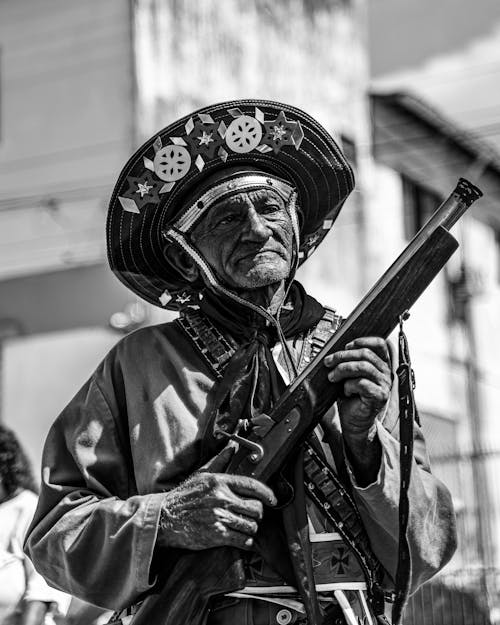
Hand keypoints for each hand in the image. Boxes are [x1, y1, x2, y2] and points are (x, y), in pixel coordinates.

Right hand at [158, 446, 276, 550]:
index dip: (268, 494)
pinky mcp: (217, 535)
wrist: (164, 518)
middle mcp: (222, 498)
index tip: (273, 500)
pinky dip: (246, 541)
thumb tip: (232, 448)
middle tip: (252, 516)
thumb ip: (219, 462)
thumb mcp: (200, 475)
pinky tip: (241, 539)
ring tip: (245, 527)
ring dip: (251, 528)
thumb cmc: (183, 496)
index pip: (253, 485)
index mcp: (220, 481)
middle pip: (256, 508)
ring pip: (252, 525)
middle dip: (257, 513)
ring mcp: (220, 517)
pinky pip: (243, 540)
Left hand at [324, 337, 391, 434]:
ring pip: (363, 366)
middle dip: (342, 356)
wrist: (354, 422)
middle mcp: (385, 373)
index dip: (363, 341)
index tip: (346, 346)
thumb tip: (334, 351)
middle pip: (365, 354)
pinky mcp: (380, 396)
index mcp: (380, 365)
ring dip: (342, 369)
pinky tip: (345, 391)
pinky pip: (362, 383)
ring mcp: (384, 384)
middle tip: (328, 362)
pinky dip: (349, 385)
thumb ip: (348, 362)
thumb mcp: (349, 376)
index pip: (380, 344)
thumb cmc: (351, 398)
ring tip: (333, 377)